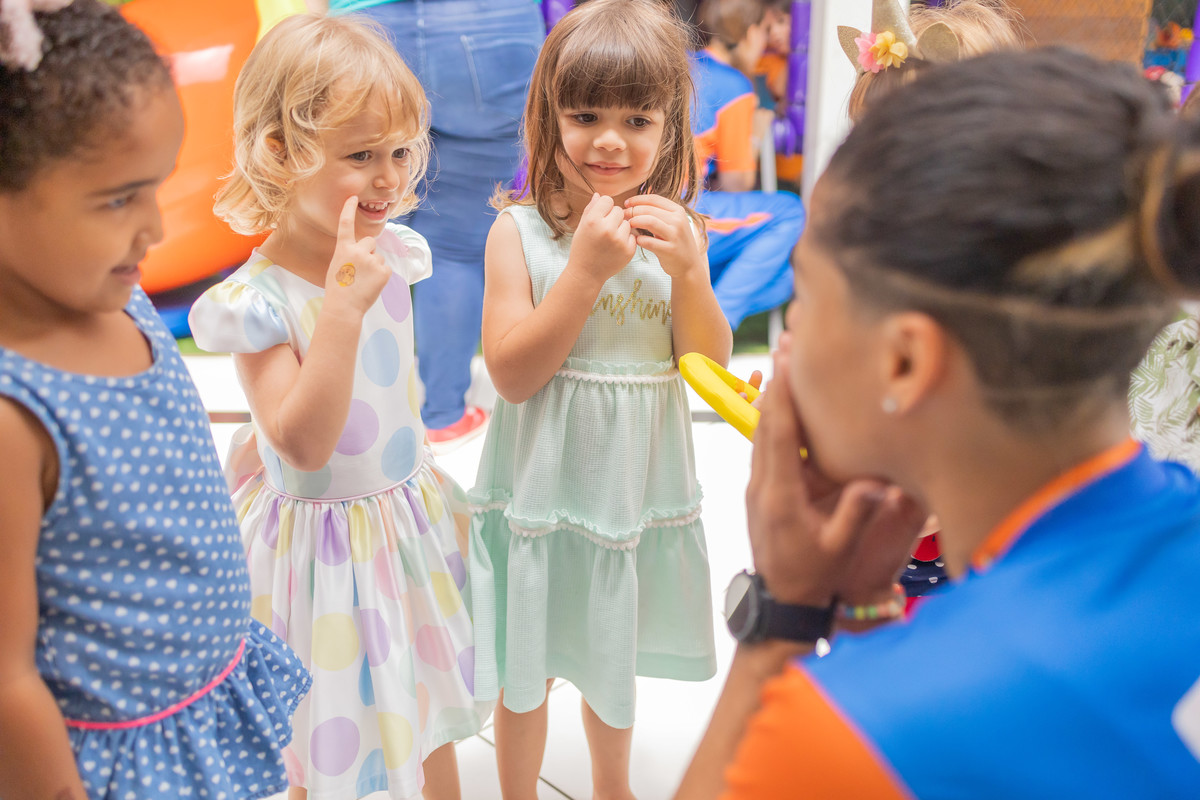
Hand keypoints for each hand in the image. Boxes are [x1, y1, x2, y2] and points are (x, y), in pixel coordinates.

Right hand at [324, 196, 391, 314]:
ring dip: (374, 267)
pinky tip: (371, 285)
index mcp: (343, 249)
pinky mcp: (384, 271)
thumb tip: (365, 253)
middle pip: (370, 242)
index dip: (348, 209)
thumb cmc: (338, 290)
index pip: (346, 224)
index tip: (353, 197)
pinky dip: (381, 277)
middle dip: (368, 252)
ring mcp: (372, 260)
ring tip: (363, 281)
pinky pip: (385, 269)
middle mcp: (358, 250)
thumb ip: (349, 255)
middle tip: (360, 270)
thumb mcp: (338, 266)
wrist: (344, 307)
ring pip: (378, 257)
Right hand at [570, 193, 636, 283]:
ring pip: (627, 223)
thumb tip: (599, 194)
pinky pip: (632, 235)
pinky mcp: (629, 250)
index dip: (604, 208)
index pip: (608, 200)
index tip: (600, 217)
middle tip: (605, 230)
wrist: (586, 273)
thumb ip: (591, 209)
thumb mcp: (581, 227)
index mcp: (593, 220)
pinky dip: (626, 239)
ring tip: (610, 239)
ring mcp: (619, 240)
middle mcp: (607, 229)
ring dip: (621, 228)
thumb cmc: (582, 248)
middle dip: (613, 217)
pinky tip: (615, 247)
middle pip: (619, 210)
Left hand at [624, 194, 705, 278]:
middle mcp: (678, 221)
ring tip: (629, 226)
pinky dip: (639, 239)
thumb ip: (658, 213)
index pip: (654, 198)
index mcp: (678, 211)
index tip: (627, 203)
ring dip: (635, 222)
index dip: (637, 199)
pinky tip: (636, 240)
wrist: (689, 265)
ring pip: (649, 221)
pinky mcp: (670, 250)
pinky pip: (649, 242)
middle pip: (649, 209)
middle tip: (624, 215)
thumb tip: (635, 205)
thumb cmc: (675, 242)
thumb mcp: (672, 223)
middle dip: (633, 211)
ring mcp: (675, 235)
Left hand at [745, 349, 923, 606]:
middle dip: (777, 381)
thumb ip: (856, 515)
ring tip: (785, 360)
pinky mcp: (762, 490)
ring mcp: (758, 486)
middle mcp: (762, 484)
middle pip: (765, 422)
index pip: (779, 433)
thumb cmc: (813, 577)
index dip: (782, 394)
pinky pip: (764, 446)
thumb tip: (879, 484)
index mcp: (780, 495)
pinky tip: (785, 402)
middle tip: (787, 342)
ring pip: (761, 431)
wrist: (781, 602)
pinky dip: (773, 419)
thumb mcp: (839, 549)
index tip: (786, 359)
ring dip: (773, 396)